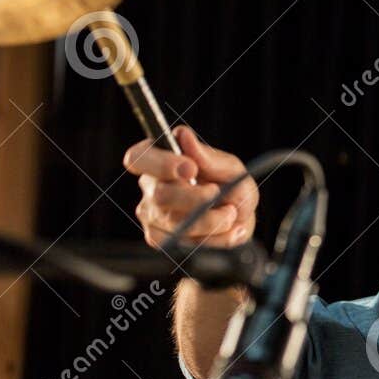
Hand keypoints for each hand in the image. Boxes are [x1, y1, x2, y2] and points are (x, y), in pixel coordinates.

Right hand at [123, 125, 257, 248]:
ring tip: (230, 212)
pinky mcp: (160, 239)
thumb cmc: (232, 188)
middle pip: (159, 195)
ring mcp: (151, 214)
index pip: (138, 158)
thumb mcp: (230, 168)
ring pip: (175, 222)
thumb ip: (208, 156)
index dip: (160, 164)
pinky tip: (226, 228)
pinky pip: (184, 242)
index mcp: (161, 159)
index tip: (190, 169)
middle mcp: (150, 186)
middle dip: (196, 198)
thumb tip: (183, 135)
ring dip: (212, 220)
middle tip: (217, 193)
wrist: (240, 221)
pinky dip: (214, 238)